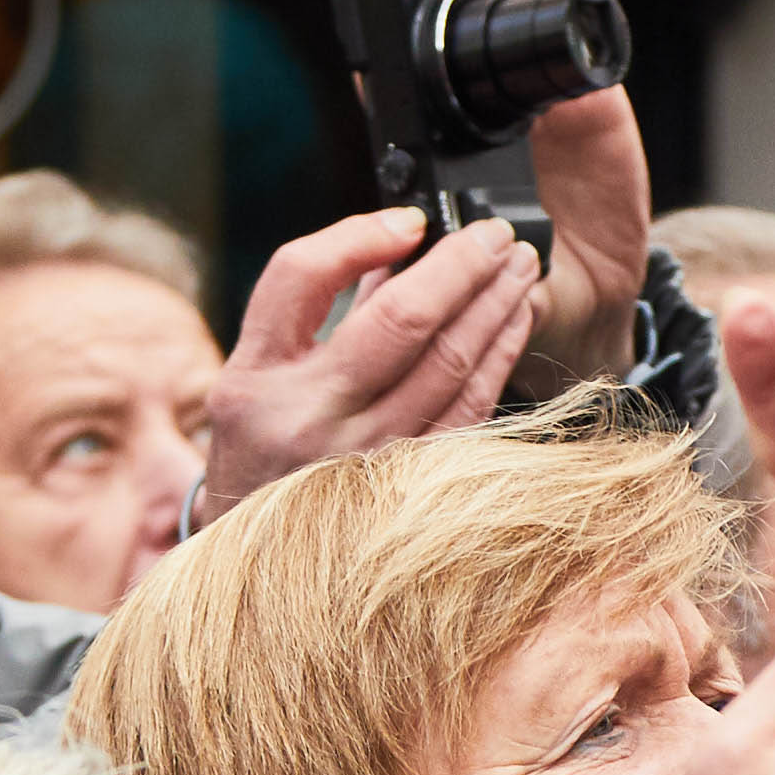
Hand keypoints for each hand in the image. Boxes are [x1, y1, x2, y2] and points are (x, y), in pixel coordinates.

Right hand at [193, 207, 545, 531]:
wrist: (258, 555)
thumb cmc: (262, 450)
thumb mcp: (261, 374)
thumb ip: (323, 305)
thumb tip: (401, 243)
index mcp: (255, 378)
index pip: (301, 277)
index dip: (361, 234)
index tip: (411, 219)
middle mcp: (306, 418)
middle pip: (399, 320)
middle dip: (460, 265)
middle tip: (495, 234)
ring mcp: (361, 460)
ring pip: (449, 365)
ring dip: (494, 305)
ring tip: (520, 268)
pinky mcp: (408, 489)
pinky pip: (469, 412)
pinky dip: (499, 358)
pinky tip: (514, 323)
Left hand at [376, 0, 649, 389]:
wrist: (597, 296)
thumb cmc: (524, 291)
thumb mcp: (476, 286)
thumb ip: (461, 282)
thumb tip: (421, 278)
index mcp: (440, 145)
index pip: (397, 67)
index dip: (387, 23)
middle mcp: (480, 107)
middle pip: (444, 19)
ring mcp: (531, 90)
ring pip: (499, 4)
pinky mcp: (585, 87)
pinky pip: (561, 14)